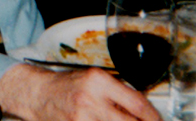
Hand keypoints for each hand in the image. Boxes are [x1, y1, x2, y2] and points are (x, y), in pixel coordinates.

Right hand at [0, 63, 159, 120]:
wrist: (37, 94)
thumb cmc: (66, 85)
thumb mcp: (94, 79)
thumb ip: (117, 91)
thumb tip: (143, 108)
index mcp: (99, 81)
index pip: (137, 103)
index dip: (153, 116)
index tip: (158, 120)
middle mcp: (91, 99)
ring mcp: (82, 117)